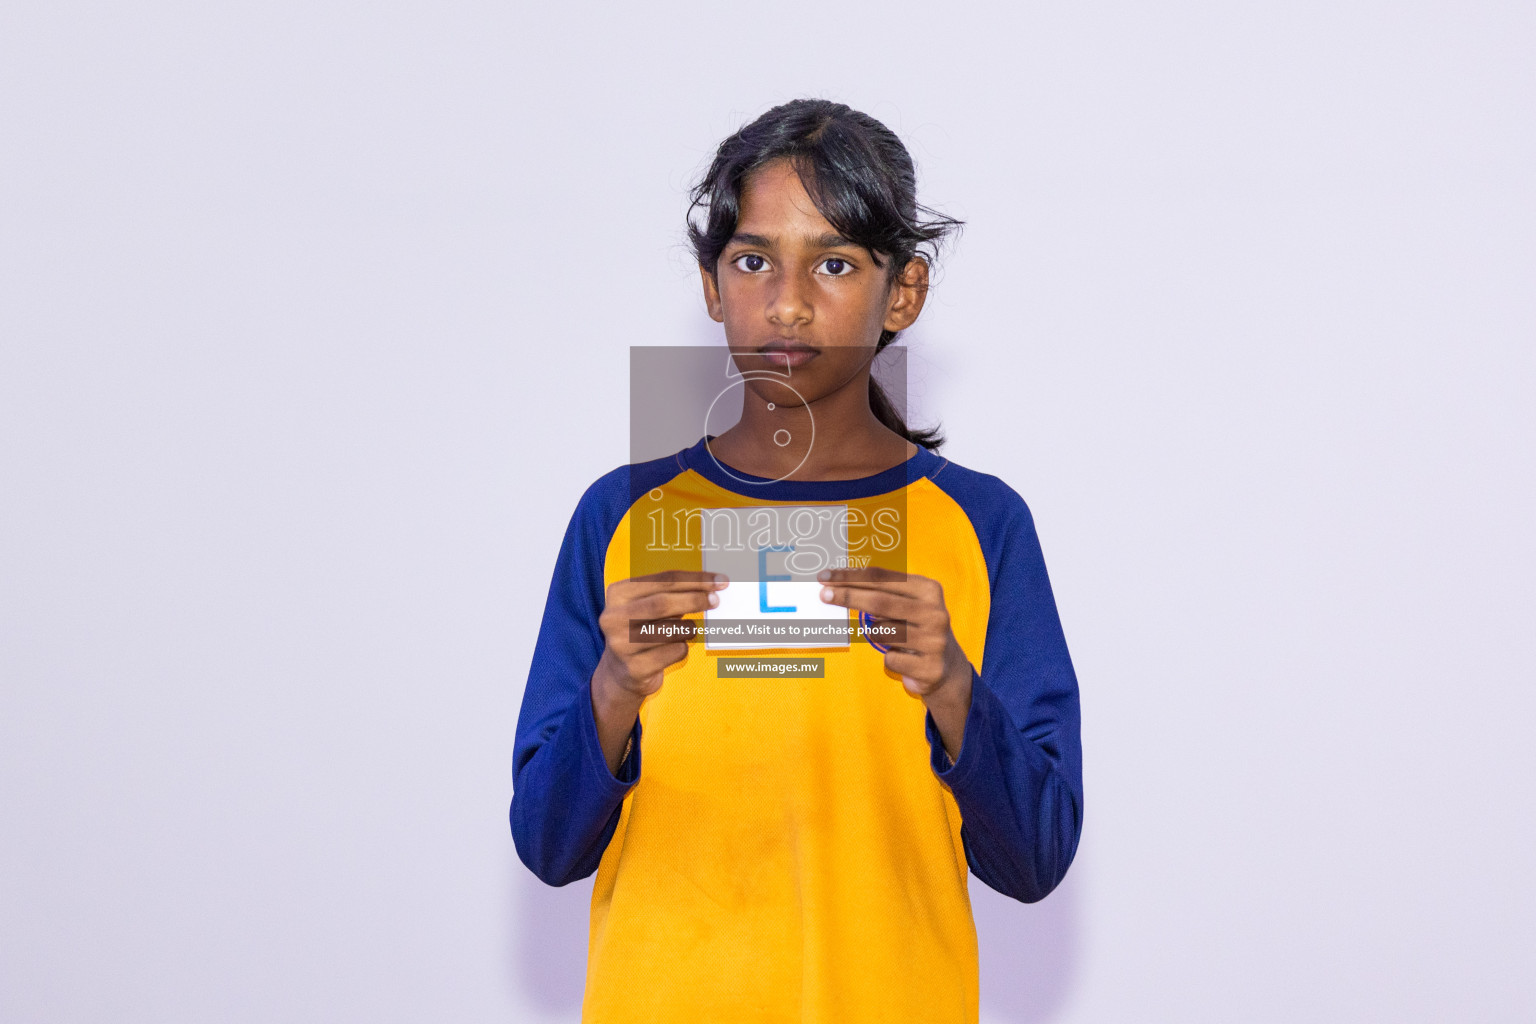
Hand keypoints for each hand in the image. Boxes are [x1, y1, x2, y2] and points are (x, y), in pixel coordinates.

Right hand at [590, 570, 726, 772]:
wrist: (621, 672)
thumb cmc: (642, 630)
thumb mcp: (649, 606)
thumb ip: (673, 593)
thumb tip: (711, 587)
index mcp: (618, 594)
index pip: (663, 579)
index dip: (695, 579)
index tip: (720, 580)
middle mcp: (614, 618)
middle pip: (662, 603)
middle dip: (694, 599)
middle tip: (716, 601)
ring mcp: (621, 645)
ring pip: (671, 631)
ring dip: (688, 629)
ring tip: (688, 630)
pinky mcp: (634, 668)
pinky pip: (674, 653)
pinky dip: (682, 648)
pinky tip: (674, 650)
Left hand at [817, 566, 974, 760]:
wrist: (947, 666)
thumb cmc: (917, 627)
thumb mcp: (907, 603)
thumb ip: (881, 592)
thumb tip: (838, 584)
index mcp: (929, 590)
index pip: (883, 577)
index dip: (851, 576)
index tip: (826, 576)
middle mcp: (934, 613)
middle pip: (879, 601)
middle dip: (848, 596)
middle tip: (823, 595)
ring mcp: (934, 641)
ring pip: (882, 634)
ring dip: (877, 635)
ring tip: (892, 637)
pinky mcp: (930, 668)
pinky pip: (890, 660)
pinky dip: (889, 658)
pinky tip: (903, 658)